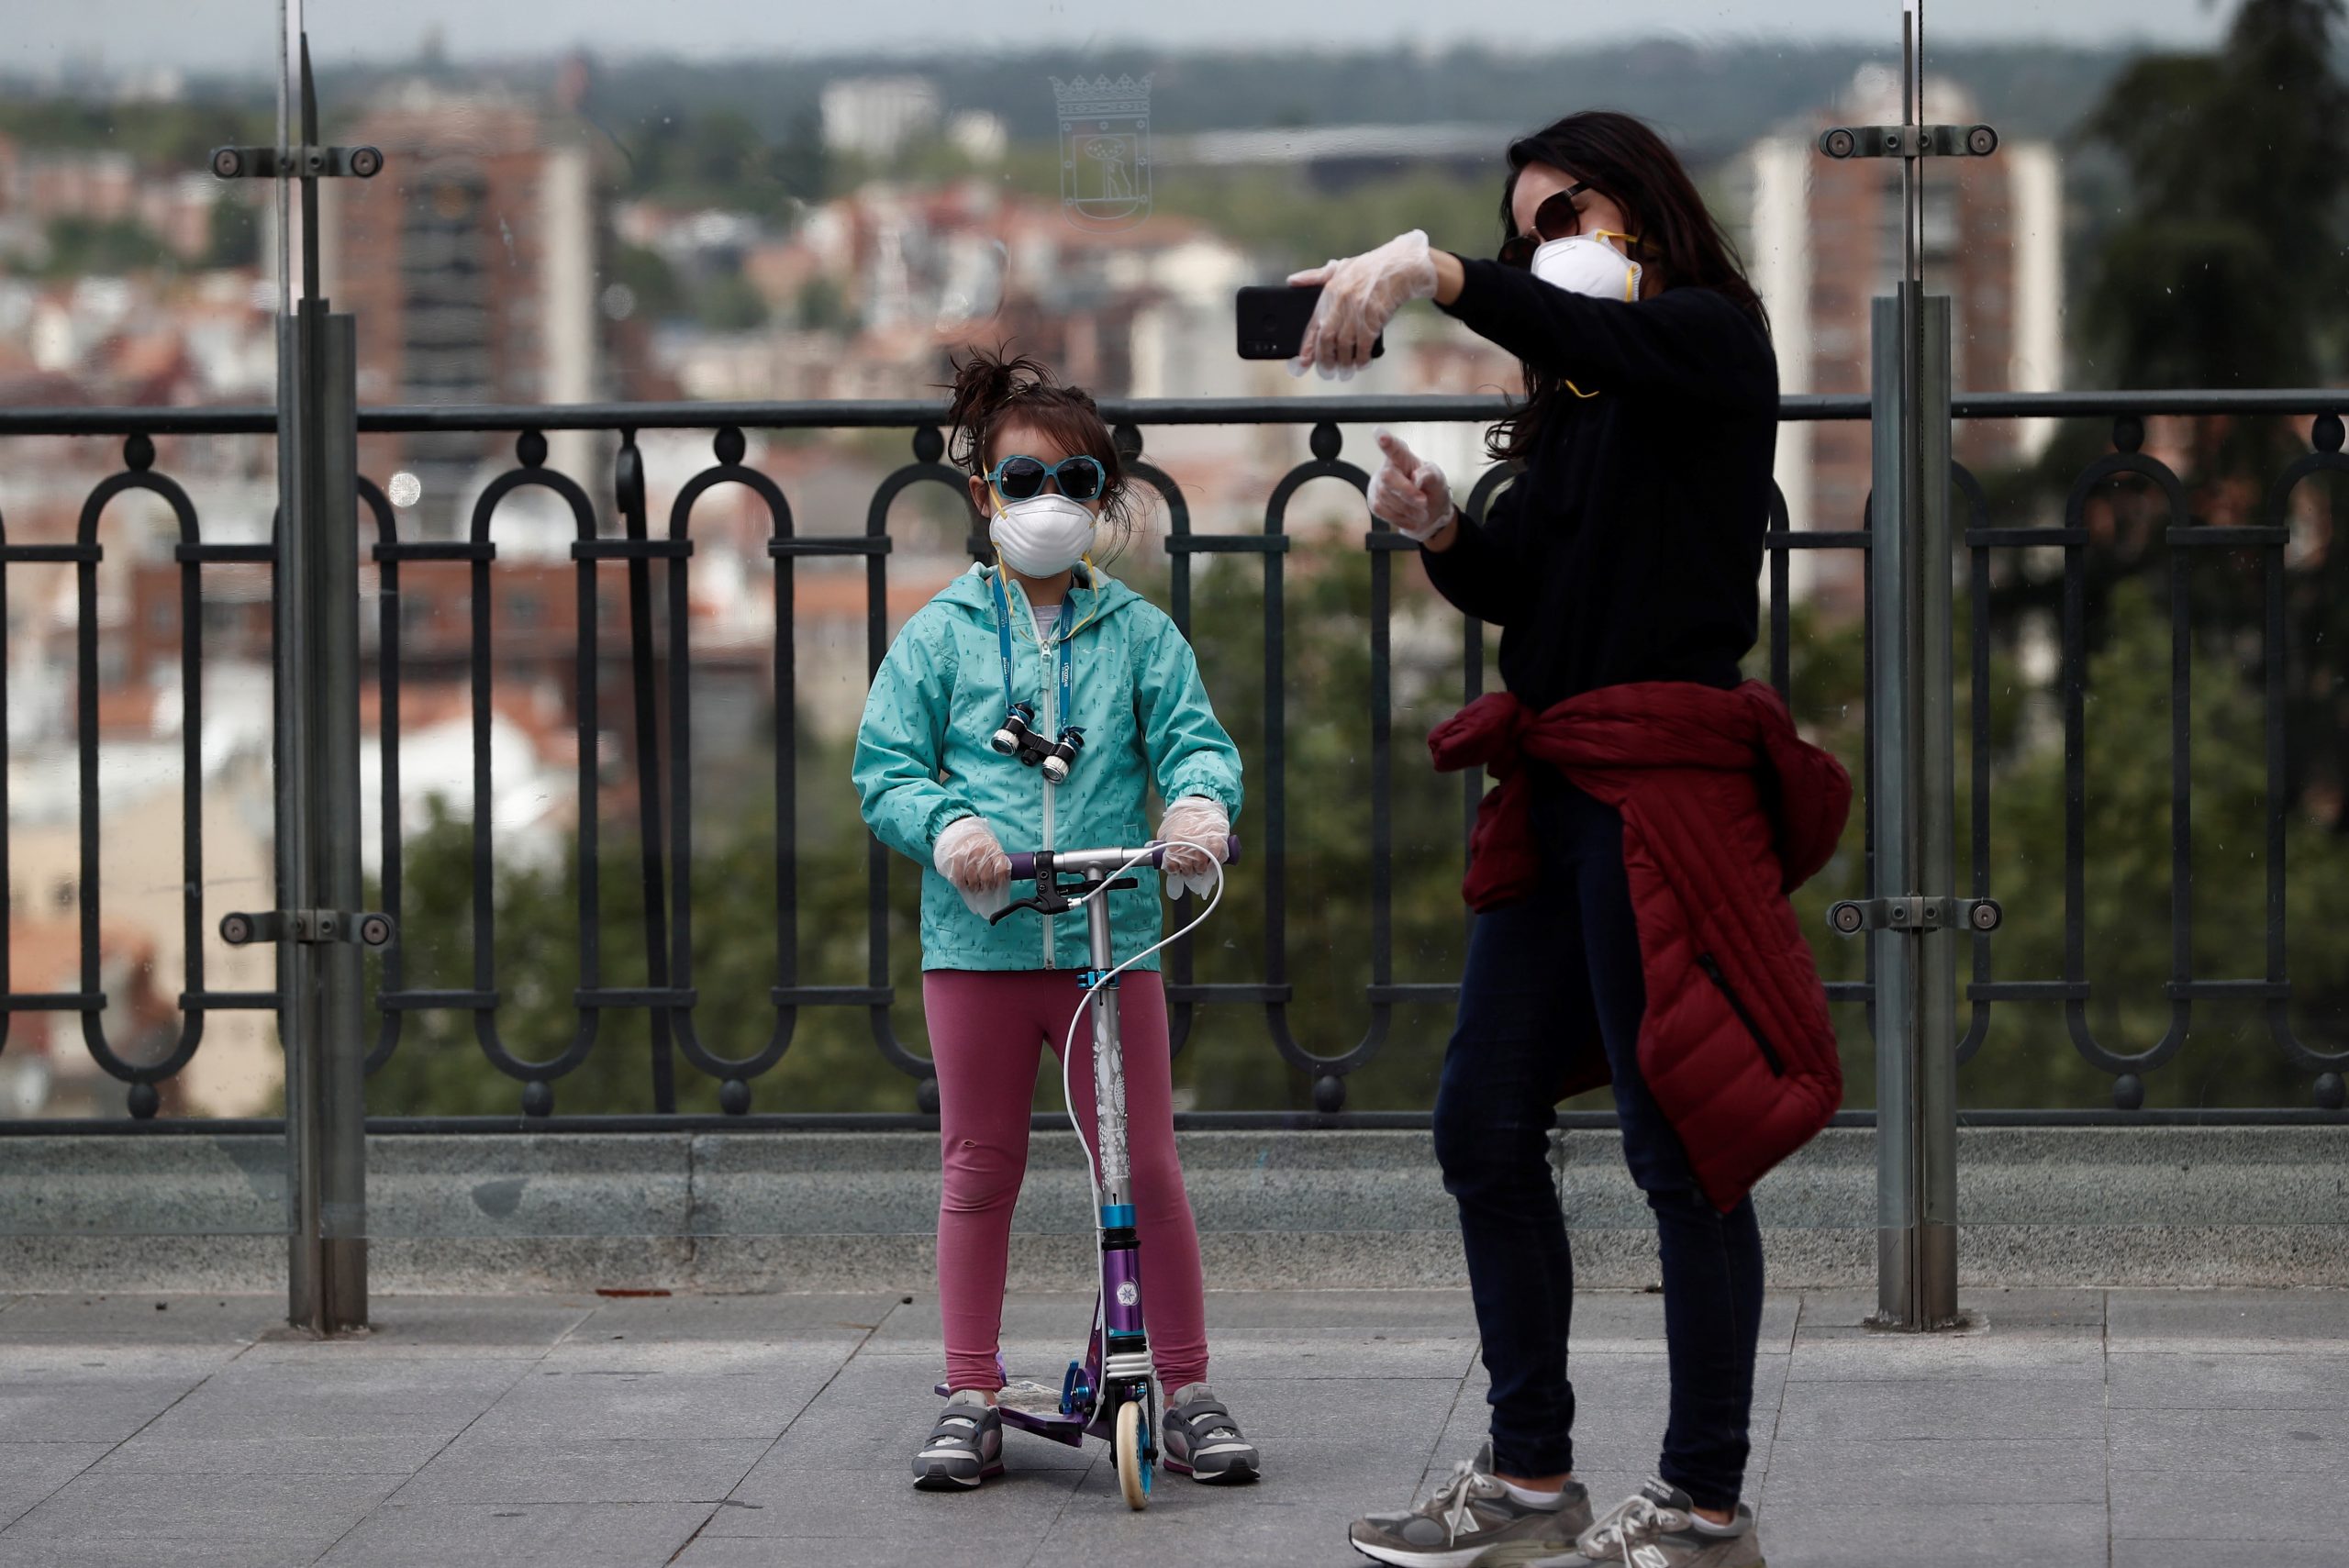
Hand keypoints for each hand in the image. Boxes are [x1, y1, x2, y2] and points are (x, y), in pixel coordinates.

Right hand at [933, 816, 1011, 918]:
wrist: (957, 827)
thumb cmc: (976, 841)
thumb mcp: (991, 845)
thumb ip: (996, 860)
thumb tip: (1001, 880)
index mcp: (993, 849)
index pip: (1001, 870)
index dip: (1001, 881)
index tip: (998, 885)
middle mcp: (981, 852)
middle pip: (987, 878)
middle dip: (987, 887)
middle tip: (985, 888)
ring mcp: (968, 857)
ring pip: (974, 881)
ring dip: (975, 888)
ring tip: (975, 888)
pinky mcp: (955, 861)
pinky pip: (960, 880)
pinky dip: (963, 885)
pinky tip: (965, 884)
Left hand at [1155, 797, 1229, 899]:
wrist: (1199, 801)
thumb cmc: (1182, 815)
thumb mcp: (1166, 828)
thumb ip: (1163, 843)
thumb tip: (1161, 858)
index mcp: (1175, 840)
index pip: (1172, 866)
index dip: (1174, 869)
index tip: (1176, 869)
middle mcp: (1190, 844)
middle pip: (1187, 869)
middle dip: (1187, 870)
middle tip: (1188, 867)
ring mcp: (1205, 844)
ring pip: (1201, 868)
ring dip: (1200, 869)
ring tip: (1199, 865)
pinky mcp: (1219, 842)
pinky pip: (1216, 860)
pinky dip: (1213, 864)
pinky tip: (1210, 862)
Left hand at [1286, 229, 1436, 378]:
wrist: (1400, 266)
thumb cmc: (1370, 268)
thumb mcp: (1339, 267)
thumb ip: (1315, 276)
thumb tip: (1292, 281)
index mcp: (1329, 292)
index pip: (1313, 325)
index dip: (1307, 347)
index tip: (1303, 362)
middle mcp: (1340, 303)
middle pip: (1326, 339)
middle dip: (1325, 359)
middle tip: (1327, 371)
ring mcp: (1357, 311)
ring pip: (1344, 345)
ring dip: (1344, 362)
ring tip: (1344, 371)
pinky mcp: (1374, 318)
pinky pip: (1364, 345)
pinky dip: (1362, 358)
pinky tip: (1361, 363)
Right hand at [1368, 428, 1453, 541]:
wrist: (1429, 514)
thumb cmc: (1432, 490)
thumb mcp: (1438, 480)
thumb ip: (1430, 475)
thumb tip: (1416, 478)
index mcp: (1404, 458)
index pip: (1395, 448)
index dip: (1386, 442)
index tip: (1378, 432)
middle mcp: (1387, 468)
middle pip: (1388, 477)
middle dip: (1407, 493)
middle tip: (1424, 502)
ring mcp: (1378, 485)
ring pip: (1385, 498)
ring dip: (1407, 509)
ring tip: (1421, 512)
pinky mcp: (1374, 502)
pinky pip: (1382, 510)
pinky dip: (1399, 517)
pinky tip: (1410, 517)